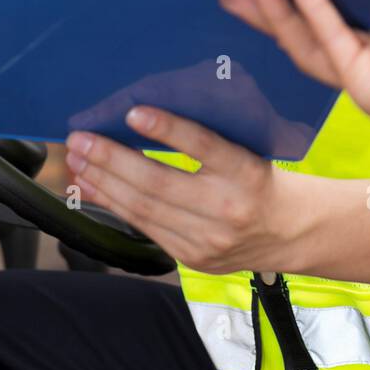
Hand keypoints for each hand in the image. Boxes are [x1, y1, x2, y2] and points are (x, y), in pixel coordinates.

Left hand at [65, 106, 304, 273]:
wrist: (291, 231)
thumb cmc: (262, 179)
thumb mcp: (248, 150)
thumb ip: (207, 139)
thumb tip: (144, 115)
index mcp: (248, 172)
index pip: (205, 147)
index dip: (168, 130)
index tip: (134, 112)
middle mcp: (228, 208)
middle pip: (160, 183)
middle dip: (112, 159)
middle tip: (81, 139)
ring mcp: (208, 238)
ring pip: (144, 208)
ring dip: (103, 181)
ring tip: (78, 159)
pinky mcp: (192, 257)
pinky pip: (144, 227)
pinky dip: (113, 204)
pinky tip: (93, 186)